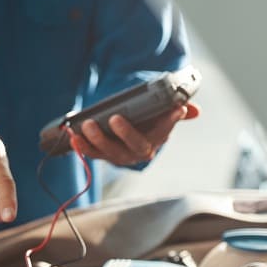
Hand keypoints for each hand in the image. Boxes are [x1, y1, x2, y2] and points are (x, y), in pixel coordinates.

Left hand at [70, 102, 199, 165]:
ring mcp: (118, 155)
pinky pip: (91, 153)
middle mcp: (137, 152)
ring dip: (96, 140)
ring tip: (87, 126)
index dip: (168, 124)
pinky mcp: (100, 154)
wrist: (127, 132)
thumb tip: (192, 110)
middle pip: (132, 147)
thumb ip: (174, 112)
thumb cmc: (145, 122)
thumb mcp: (160, 116)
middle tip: (115, 118)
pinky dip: (81, 146)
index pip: (163, 133)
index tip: (174, 111)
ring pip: (108, 152)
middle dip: (124, 134)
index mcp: (155, 141)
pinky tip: (73, 136)